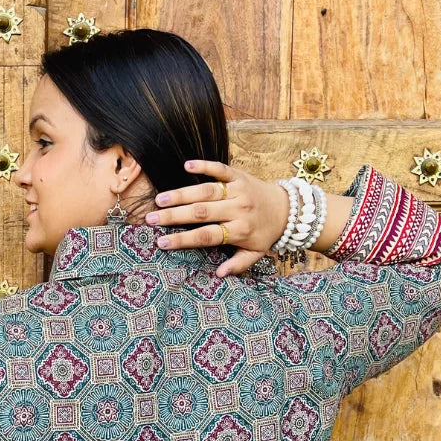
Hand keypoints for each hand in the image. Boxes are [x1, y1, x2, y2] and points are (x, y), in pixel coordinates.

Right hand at [145, 160, 288, 276]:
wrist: (289, 209)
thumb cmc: (266, 233)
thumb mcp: (256, 254)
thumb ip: (238, 264)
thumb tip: (219, 275)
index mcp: (240, 231)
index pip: (206, 236)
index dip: (182, 239)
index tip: (161, 242)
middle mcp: (238, 210)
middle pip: (201, 212)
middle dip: (174, 215)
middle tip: (151, 218)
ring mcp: (239, 190)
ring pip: (206, 191)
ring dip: (181, 194)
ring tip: (160, 199)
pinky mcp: (240, 175)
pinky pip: (221, 169)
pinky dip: (204, 166)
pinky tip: (186, 166)